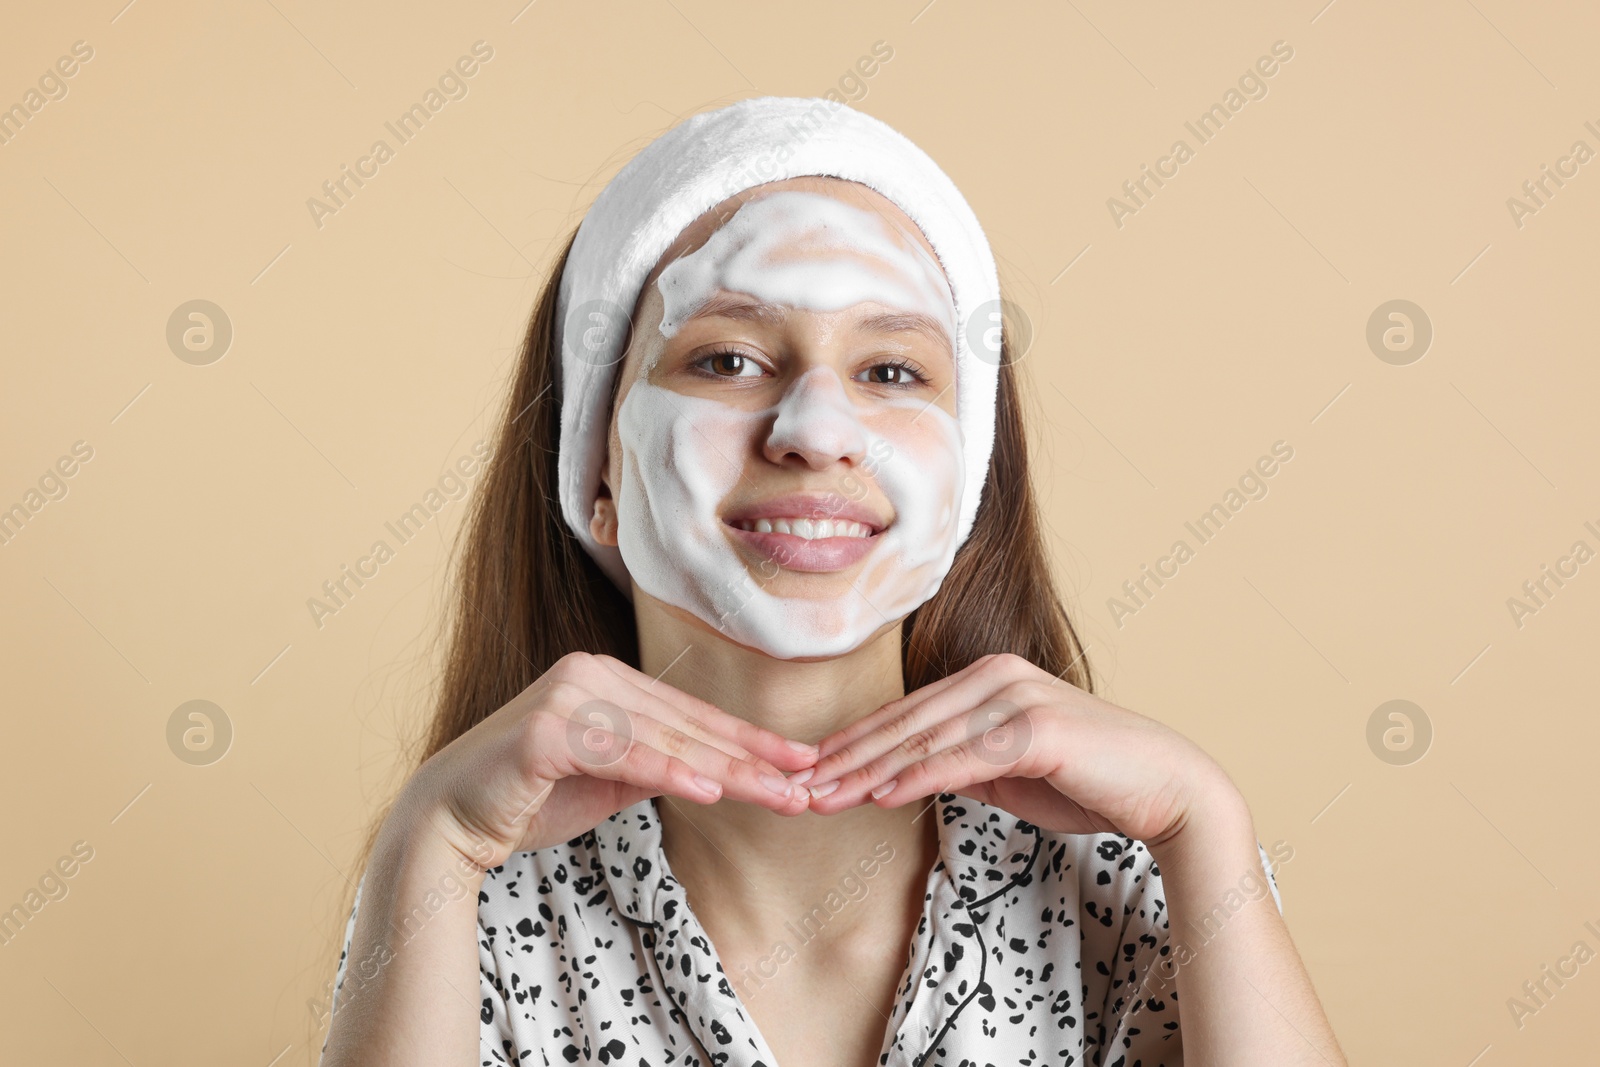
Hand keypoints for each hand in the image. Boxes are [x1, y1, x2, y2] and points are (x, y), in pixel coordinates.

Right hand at [399, 652, 817, 872]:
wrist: (450, 818)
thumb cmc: (529, 798)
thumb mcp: (610, 782)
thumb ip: (658, 766)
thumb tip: (718, 772)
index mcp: (608, 679)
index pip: (693, 717)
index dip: (749, 742)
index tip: (801, 764)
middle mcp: (592, 674)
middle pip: (689, 727)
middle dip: (753, 760)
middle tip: (808, 783)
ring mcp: (568, 694)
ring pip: (666, 740)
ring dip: (728, 771)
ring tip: (778, 794)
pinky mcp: (548, 728)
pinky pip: (623, 754)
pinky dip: (670, 772)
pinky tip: (713, 790)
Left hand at [800, 653, 1243, 848]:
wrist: (1164, 789)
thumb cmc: (1089, 780)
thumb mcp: (1008, 769)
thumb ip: (961, 761)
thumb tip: (907, 774)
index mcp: (986, 677)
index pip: (905, 714)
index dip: (853, 743)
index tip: (809, 771)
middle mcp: (996, 676)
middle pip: (904, 724)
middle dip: (846, 759)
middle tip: (796, 787)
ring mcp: (1015, 697)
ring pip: (924, 741)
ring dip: (867, 773)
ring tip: (824, 798)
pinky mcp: (1035, 728)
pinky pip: (962, 759)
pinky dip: (917, 778)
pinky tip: (880, 796)